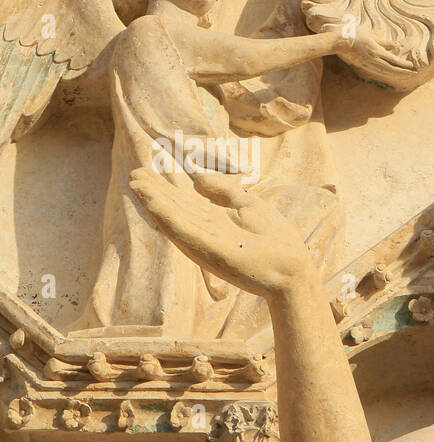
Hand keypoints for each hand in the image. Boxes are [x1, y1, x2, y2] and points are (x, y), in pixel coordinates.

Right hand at [128, 165, 312, 299]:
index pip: (184, 203)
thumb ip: (224, 191)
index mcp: (213, 223)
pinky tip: (151, 201)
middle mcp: (205, 233)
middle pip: (174, 209)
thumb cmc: (275, 241)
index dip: (166, 188)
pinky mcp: (210, 251)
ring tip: (135, 181)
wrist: (292, 270)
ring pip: (173, 218)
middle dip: (154, 192)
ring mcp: (206, 242)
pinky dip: (167, 216)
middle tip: (133, 174)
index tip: (147, 171)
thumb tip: (197, 178)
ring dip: (154, 201)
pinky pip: (184, 232)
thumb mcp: (249, 206)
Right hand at [336, 25, 415, 71]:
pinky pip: (378, 71)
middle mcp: (373, 60)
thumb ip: (384, 42)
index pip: (394, 60)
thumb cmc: (354, 35)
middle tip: (413, 73)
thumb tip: (397, 45)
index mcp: (376, 51)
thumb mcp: (371, 35)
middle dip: (403, 72)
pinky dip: (387, 73)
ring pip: (386, 72)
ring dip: (396, 74)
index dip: (404, 64)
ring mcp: (368, 64)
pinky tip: (392, 74)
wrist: (338, 42)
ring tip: (405, 74)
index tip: (412, 66)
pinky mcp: (364, 66)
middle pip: (392, 69)